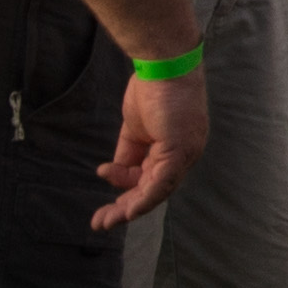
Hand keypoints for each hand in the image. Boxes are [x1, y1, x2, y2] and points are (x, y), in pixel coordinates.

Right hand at [95, 70, 209, 229]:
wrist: (162, 64)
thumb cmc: (152, 89)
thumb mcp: (135, 128)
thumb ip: (128, 153)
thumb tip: (114, 173)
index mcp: (175, 148)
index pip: (152, 178)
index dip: (127, 190)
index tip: (105, 189)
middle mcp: (186, 155)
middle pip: (154, 190)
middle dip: (126, 208)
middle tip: (102, 223)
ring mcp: (186, 154)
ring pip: (156, 192)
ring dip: (129, 209)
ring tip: (105, 222)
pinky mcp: (181, 150)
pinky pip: (163, 182)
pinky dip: (145, 198)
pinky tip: (128, 211)